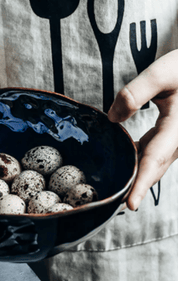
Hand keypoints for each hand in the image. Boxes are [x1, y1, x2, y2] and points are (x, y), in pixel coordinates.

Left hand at [108, 49, 177, 210]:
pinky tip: (119, 167)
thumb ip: (136, 93)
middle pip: (151, 169)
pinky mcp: (167, 140)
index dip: (142, 184)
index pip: (155, 160)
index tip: (130, 205)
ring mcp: (174, 143)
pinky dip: (135, 165)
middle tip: (110, 206)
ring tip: (112, 194)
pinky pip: (150, 157)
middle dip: (133, 189)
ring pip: (151, 166)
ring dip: (134, 180)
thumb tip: (112, 119)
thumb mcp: (163, 73)